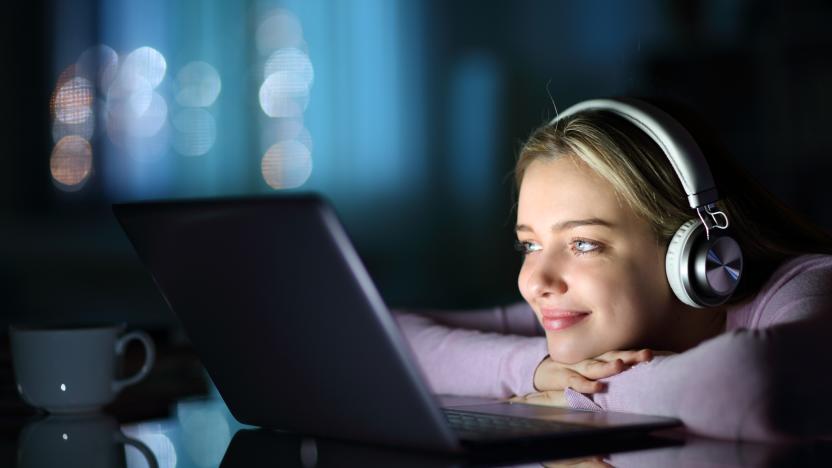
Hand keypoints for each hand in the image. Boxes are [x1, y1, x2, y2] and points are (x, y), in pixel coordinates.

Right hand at [507, 349, 653, 406]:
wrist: (541, 372)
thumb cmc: (571, 370)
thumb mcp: (589, 366)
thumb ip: (607, 365)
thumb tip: (634, 367)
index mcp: (597, 357)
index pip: (619, 352)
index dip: (635, 353)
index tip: (652, 353)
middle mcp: (588, 359)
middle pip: (611, 356)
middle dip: (630, 356)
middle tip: (647, 355)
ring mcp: (575, 367)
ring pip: (594, 366)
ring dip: (607, 366)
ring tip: (621, 365)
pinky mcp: (562, 377)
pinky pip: (575, 381)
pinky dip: (586, 385)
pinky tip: (597, 387)